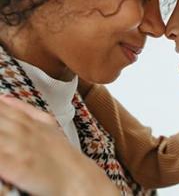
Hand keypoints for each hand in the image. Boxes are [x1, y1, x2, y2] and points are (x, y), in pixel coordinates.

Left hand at [0, 96, 118, 195]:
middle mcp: (23, 131)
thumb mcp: (48, 123)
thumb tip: (5, 97)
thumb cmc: (60, 153)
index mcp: (29, 121)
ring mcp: (20, 148)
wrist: (77, 177)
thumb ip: (26, 109)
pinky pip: (0, 156)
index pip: (1, 107)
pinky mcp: (18, 166)